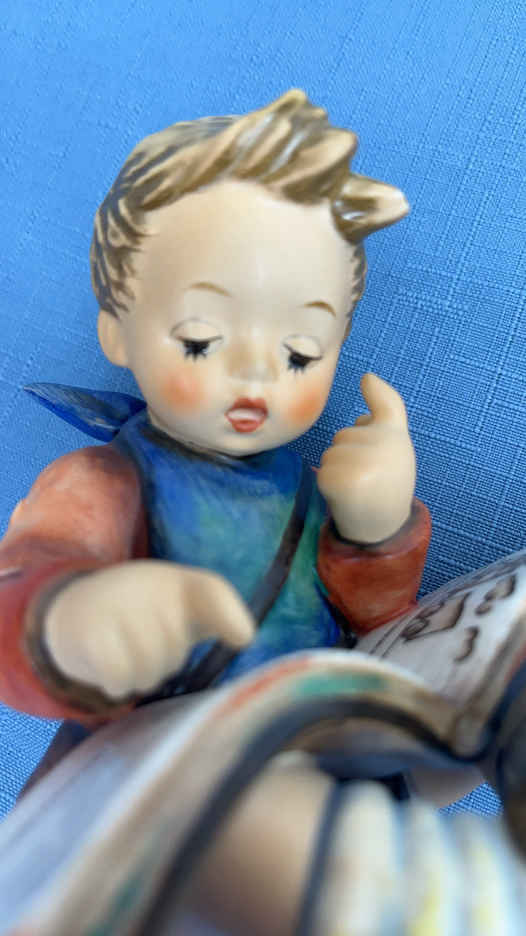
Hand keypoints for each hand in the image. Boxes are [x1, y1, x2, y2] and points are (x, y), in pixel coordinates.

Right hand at [44, 560, 254, 698]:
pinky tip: (112, 669)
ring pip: (149, 670)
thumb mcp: (182, 608)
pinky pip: (120, 677)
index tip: (242, 640)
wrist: (75, 610)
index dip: (230, 616)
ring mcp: (116, 606)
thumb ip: (217, 618)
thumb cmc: (145, 615)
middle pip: (176, 652)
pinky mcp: (89, 631)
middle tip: (146, 644)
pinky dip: (119, 684)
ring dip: (141, 677)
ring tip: (129, 656)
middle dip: (164, 662)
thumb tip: (244, 635)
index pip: (211, 590)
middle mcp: (148, 586)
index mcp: (179, 582)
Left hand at [317, 373, 415, 542]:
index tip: (366, 378)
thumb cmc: (387, 486)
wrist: (383, 529)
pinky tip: (347, 497)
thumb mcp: (393, 451)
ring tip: (359, 489)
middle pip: (344, 435)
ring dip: (339, 470)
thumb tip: (367, 383)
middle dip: (349, 454)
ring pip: (331, 453)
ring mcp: (360, 463)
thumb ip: (384, 416)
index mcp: (398, 438)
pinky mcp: (338, 480)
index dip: (377, 391)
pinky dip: (330, 485)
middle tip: (369, 479)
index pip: (389, 405)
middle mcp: (383, 447)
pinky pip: (323, 471)